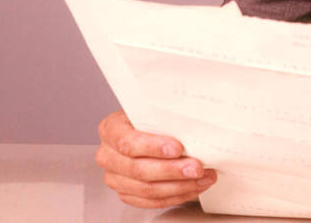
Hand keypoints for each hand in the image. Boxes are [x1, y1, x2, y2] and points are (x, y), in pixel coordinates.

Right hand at [95, 110, 216, 207]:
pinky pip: (151, 201)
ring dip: (179, 186)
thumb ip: (166, 115)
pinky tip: (193, 187)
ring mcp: (115, 178)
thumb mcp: (154, 108)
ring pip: (146, 189)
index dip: (152, 147)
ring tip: (202, 177)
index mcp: (110, 129)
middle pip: (138, 169)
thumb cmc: (151, 117)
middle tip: (196, 167)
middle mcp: (108, 155)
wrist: (147, 129)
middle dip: (171, 170)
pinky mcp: (126, 193)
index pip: (127, 141)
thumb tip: (193, 120)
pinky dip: (176, 195)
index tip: (177, 148)